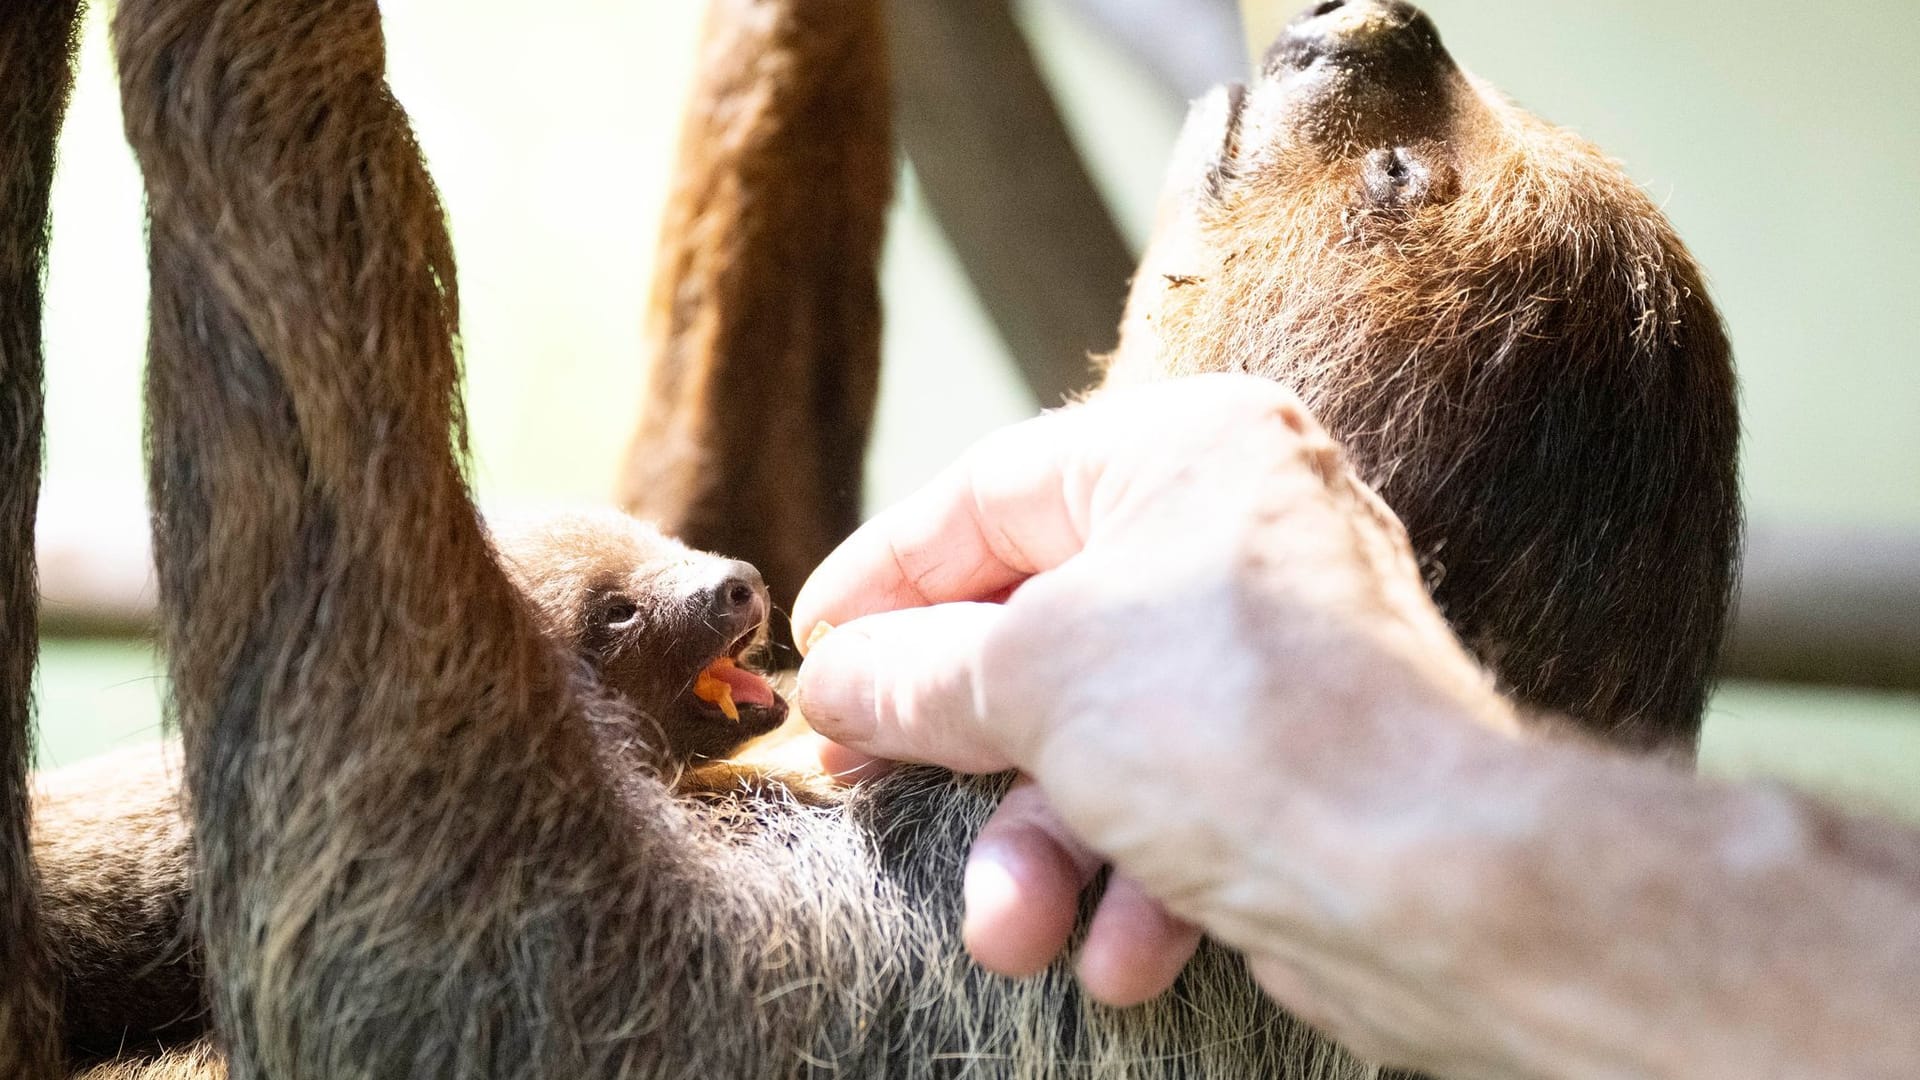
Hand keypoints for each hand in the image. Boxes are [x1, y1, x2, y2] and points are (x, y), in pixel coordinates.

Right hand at [793, 375, 1517, 1034]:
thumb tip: (838, 681)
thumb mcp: (1031, 678)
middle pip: (1035, 625)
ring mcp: (1267, 648)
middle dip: (957, 739)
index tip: (815, 646)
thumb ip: (914, 672)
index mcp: (1181, 450)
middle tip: (862, 788)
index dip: (885, 574)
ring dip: (1041, 847)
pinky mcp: (1292, 757)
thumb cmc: (1233, 725)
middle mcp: (1233, 531)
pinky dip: (1133, 880)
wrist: (1431, 881)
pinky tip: (1118, 952)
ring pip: (1097, 737)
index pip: (988, 493)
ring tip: (1013, 928)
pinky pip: (1171, 801)